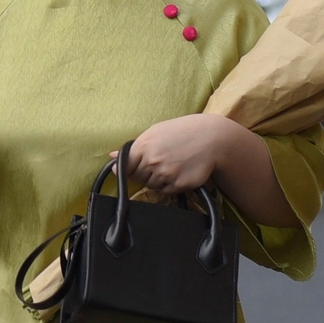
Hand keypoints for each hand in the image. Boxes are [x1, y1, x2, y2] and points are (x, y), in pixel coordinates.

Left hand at [121, 114, 236, 194]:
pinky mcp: (178, 185)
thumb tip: (111, 156)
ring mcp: (165, 174)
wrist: (212, 138)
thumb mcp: (156, 132)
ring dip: (158, 179)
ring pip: (151, 186)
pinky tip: (179, 172)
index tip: (135, 166)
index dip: (129, 168)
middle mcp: (152, 161)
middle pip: (137, 178)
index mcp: (143, 146)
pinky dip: (170, 185)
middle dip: (144, 173)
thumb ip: (133, 147)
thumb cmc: (182, 132)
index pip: (124, 168)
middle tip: (160, 162)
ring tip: (172, 164)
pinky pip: (166, 191)